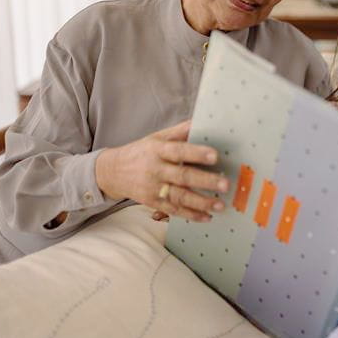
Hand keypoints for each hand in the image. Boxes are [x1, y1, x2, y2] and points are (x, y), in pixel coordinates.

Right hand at [95, 120, 228, 222]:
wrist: (112, 172)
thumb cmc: (141, 152)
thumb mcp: (157, 137)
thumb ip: (180, 131)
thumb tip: (201, 121)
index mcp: (158, 150)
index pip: (179, 150)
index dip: (197, 153)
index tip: (215, 156)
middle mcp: (155, 170)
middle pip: (182, 176)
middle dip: (205, 181)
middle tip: (225, 184)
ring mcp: (153, 188)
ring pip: (179, 197)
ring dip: (201, 202)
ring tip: (220, 205)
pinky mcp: (152, 202)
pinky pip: (173, 210)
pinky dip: (190, 215)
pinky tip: (206, 217)